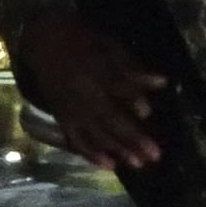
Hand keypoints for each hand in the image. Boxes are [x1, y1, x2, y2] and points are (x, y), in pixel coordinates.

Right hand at [21, 10, 168, 170]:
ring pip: (95, 132)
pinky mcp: (62, 118)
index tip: (148, 113)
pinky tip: (110, 166)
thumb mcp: (109, 45)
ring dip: (117, 150)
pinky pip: (77, 140)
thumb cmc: (83, 41)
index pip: (114, 85)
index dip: (130, 98)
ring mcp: (70, 107)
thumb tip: (162, 83)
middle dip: (131, 137)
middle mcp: (81, 91)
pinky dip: (92, 155)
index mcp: (93, 67)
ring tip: (139, 164)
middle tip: (154, 154)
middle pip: (108, 116)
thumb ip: (133, 67)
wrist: (43, 42)